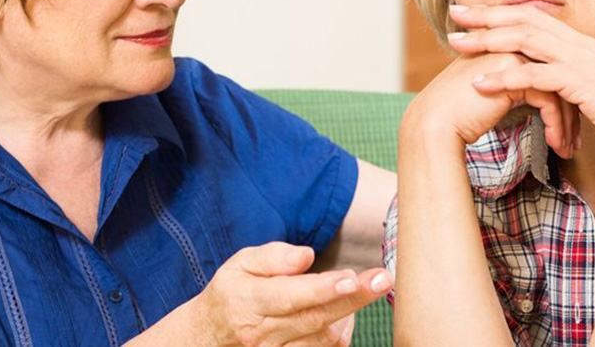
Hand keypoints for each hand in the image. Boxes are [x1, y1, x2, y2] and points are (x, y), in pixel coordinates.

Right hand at [197, 242, 390, 346]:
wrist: (211, 337)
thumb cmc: (232, 293)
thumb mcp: (240, 265)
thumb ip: (273, 258)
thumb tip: (306, 256)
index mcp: (250, 302)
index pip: (289, 296)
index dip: (322, 289)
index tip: (350, 277)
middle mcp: (264, 333)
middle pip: (315, 318)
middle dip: (353, 298)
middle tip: (384, 279)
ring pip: (324, 339)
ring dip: (350, 313)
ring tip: (364, 287)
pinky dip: (341, 330)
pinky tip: (345, 312)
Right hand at [404, 50, 575, 153]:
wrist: (435, 125)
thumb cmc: (457, 116)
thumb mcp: (491, 95)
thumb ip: (510, 87)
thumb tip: (535, 101)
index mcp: (506, 46)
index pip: (547, 69)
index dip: (562, 98)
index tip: (569, 126)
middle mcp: (512, 44)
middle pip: (558, 77)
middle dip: (572, 111)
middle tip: (576, 140)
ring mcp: (513, 54)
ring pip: (558, 89)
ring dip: (566, 124)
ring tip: (568, 149)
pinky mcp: (515, 72)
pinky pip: (550, 100)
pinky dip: (556, 126)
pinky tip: (556, 146)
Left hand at [446, 4, 594, 147]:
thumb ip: (572, 78)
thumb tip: (551, 81)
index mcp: (579, 42)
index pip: (533, 17)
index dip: (501, 12)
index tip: (473, 11)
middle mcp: (577, 44)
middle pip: (523, 19)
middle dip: (486, 15)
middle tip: (454, 14)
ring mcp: (579, 60)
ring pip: (525, 40)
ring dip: (487, 40)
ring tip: (457, 44)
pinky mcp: (579, 82)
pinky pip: (535, 76)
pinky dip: (505, 77)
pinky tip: (480, 83)